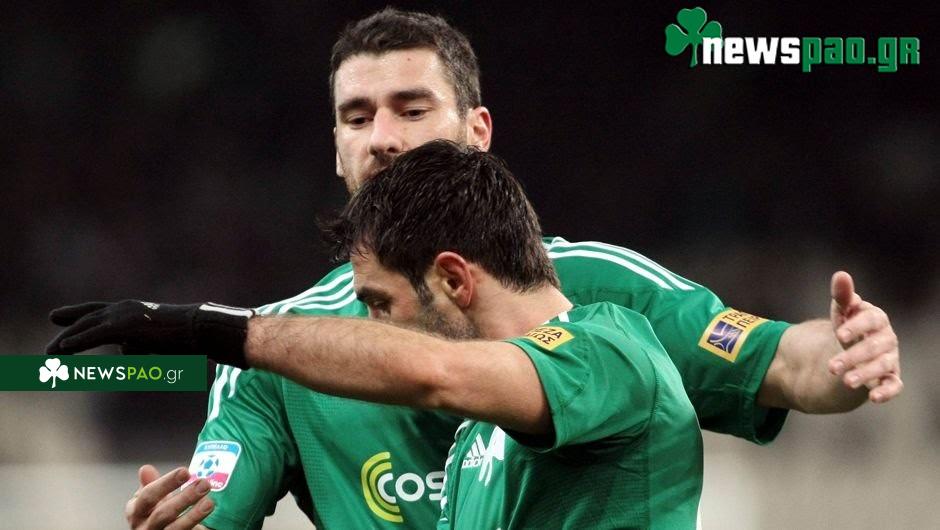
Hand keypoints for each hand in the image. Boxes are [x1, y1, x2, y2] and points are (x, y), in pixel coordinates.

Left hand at [45, 300, 253, 367]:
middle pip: (87, 318)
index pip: (96, 311)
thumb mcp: (154, 341)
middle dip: (66, 330)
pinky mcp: (127, 326)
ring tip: (49, 355)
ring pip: (87, 328)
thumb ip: (136, 342)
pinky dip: (78, 342)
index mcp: (131, 311)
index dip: (75, 315)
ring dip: (66, 342)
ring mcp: (124, 315)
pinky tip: (63, 349)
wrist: (200, 329)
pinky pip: (96, 335)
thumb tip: (123, 350)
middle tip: (48, 347)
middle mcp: (124, 308)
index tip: (55, 318)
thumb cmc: (185, 337)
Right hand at [125, 465, 213, 529]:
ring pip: (175, 529)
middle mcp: (144, 527)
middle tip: (204, 484)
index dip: (166, 483)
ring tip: (209, 502)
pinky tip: (209, 523)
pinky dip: (198, 529)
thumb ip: (150, 484)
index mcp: (136, 512)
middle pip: (163, 513)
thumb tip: (146, 469)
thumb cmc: (156, 515)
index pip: (148, 496)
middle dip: (185, 498)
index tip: (185, 472)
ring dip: (194, 515)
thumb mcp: (150, 500)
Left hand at [827, 271, 901, 402]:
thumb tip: (841, 275)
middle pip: (875, 346)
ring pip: (883, 366)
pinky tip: (874, 398)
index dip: (856, 326)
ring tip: (846, 382)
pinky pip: (895, 385)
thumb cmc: (849, 326)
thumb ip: (842, 296)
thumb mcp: (842, 312)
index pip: (871, 319)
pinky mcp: (890, 377)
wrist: (853, 349)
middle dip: (854, 356)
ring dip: (865, 374)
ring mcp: (890, 358)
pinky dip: (887, 391)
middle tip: (832, 367)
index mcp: (876, 318)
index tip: (839, 333)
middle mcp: (887, 338)